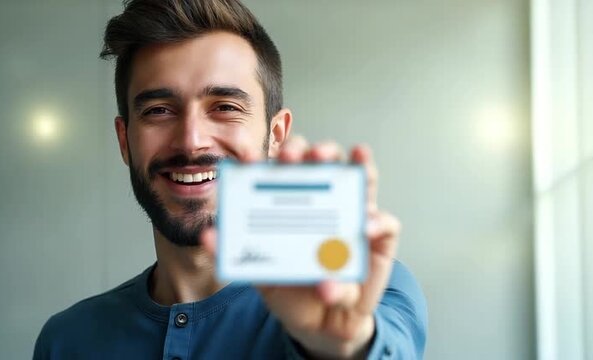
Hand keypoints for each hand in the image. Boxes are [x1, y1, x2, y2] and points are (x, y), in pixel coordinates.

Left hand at [201, 136, 400, 358]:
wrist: (320, 323)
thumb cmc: (291, 286)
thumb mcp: (260, 269)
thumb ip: (235, 252)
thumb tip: (208, 236)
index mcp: (293, 199)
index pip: (284, 168)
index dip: (268, 155)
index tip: (249, 155)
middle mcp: (325, 198)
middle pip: (323, 161)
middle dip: (312, 151)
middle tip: (297, 157)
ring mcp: (354, 214)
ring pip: (362, 178)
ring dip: (356, 166)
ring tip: (351, 160)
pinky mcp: (379, 238)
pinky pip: (384, 223)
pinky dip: (375, 221)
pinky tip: (362, 226)